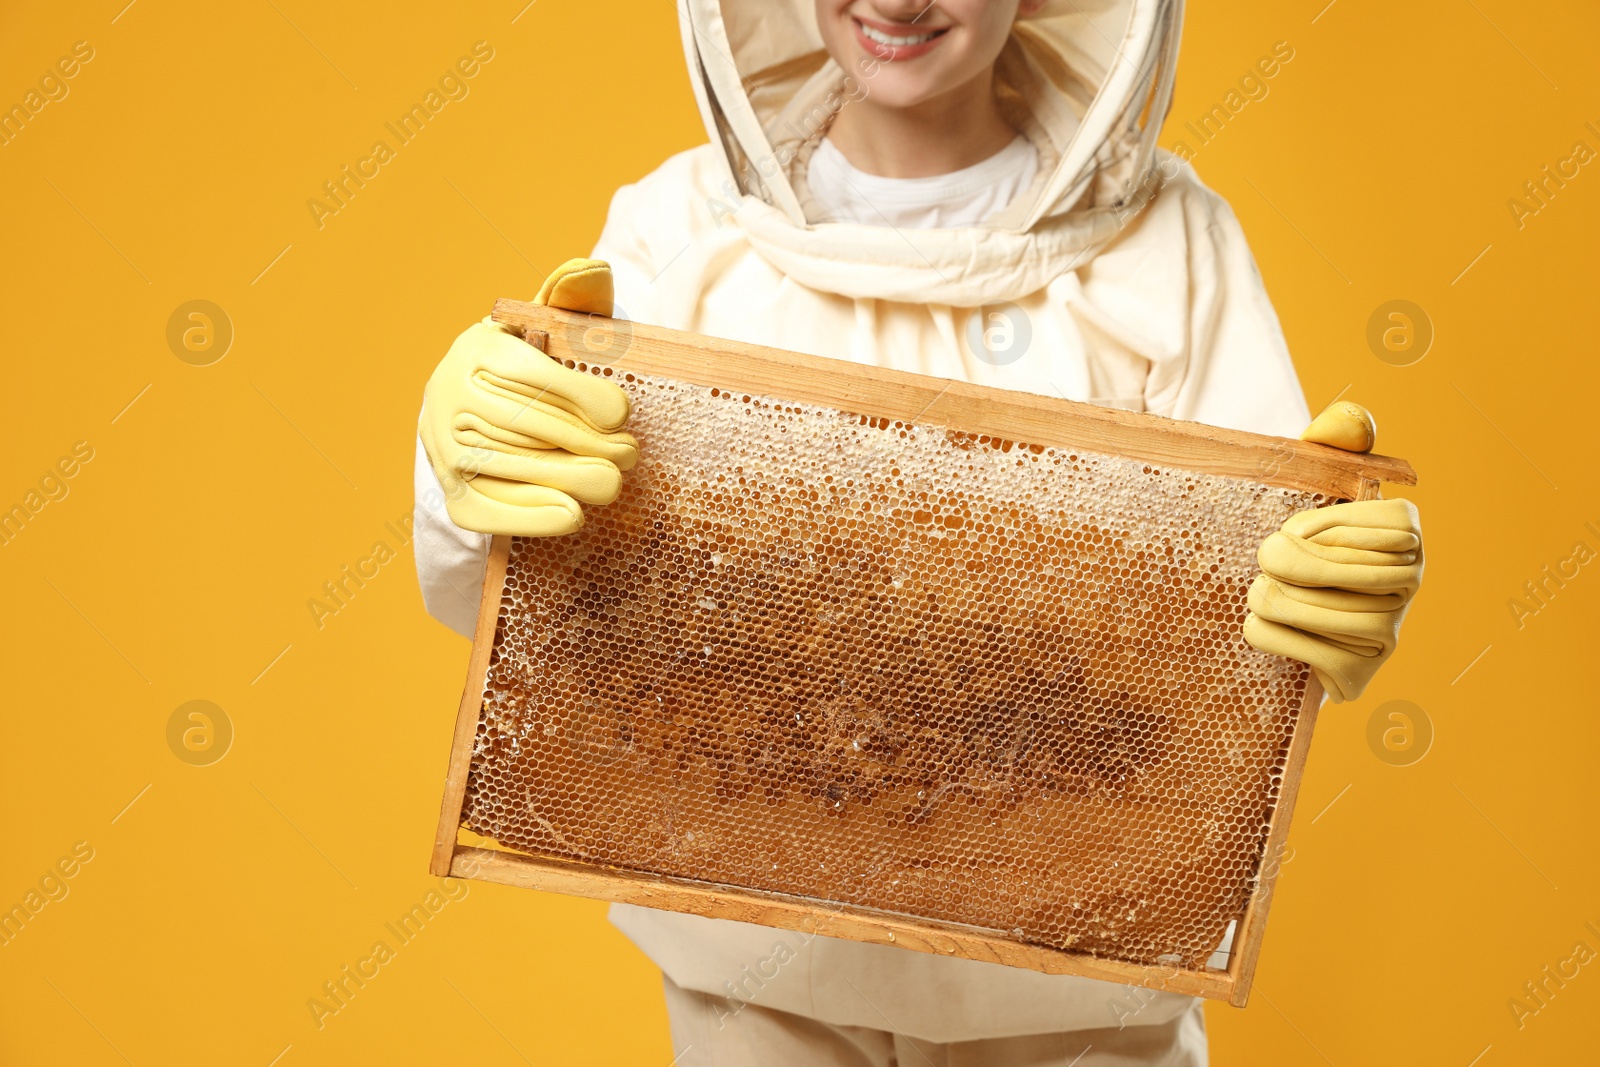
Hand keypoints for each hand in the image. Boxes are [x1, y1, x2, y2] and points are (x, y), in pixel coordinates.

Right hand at [418, 259, 638, 535]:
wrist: (467, 410)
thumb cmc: (527, 363)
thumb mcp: (546, 324)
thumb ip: (574, 298)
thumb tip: (593, 271)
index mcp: (479, 352)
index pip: (538, 378)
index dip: (586, 399)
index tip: (623, 414)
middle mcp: (451, 399)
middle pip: (535, 430)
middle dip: (594, 445)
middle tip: (630, 454)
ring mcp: (446, 451)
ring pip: (522, 472)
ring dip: (577, 481)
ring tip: (613, 480)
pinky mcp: (454, 496)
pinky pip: (496, 513)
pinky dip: (536, 517)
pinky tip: (572, 514)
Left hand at [1242, 403, 1423, 702]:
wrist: (1307, 625)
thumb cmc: (1310, 545)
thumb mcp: (1318, 483)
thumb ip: (1332, 439)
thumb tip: (1352, 424)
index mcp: (1406, 527)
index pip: (1323, 522)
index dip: (1297, 528)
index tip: (1305, 534)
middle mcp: (1411, 580)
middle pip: (1300, 563)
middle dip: (1272, 562)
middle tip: (1276, 564)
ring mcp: (1388, 632)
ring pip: (1280, 601)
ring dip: (1262, 596)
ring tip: (1278, 596)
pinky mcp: (1356, 674)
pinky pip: (1271, 637)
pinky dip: (1258, 629)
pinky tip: (1279, 627)